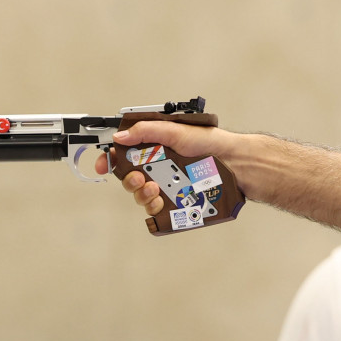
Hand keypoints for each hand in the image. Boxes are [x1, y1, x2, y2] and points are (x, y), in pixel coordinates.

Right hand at [101, 120, 252, 215]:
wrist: (235, 163)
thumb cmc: (211, 143)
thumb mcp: (176, 131)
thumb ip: (146, 132)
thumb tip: (120, 136)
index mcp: (155, 146)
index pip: (125, 153)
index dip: (111, 159)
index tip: (104, 165)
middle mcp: (159, 166)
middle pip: (129, 177)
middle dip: (128, 179)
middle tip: (139, 177)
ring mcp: (167, 185)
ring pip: (140, 195)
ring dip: (140, 193)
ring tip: (154, 188)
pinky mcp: (176, 202)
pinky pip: (155, 210)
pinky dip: (152, 207)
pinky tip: (159, 201)